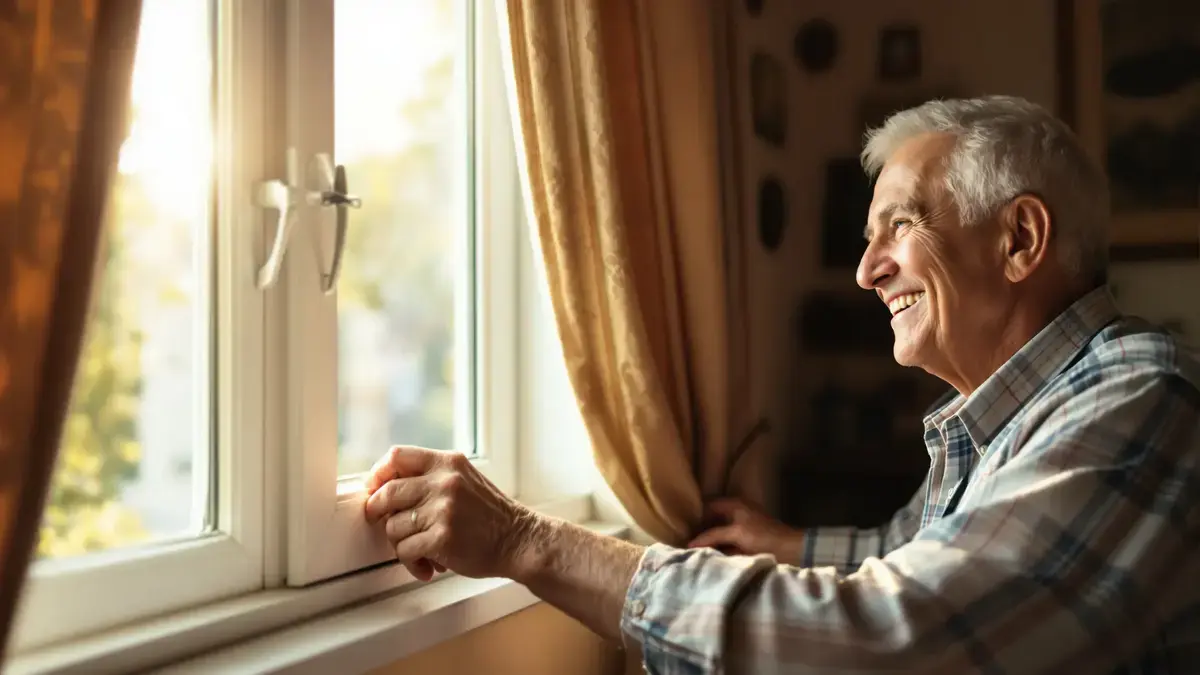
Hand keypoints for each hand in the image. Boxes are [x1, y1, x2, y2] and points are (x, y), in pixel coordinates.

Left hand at [363, 445, 535, 580]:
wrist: (518, 540)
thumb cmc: (490, 514)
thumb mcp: (464, 479)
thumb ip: (431, 477)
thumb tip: (386, 488)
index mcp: (448, 463)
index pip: (397, 456)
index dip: (379, 473)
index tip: (375, 488)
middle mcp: (444, 482)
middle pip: (387, 491)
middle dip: (378, 511)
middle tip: (383, 522)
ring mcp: (442, 510)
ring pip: (393, 527)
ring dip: (400, 544)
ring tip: (419, 550)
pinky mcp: (442, 537)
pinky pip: (405, 551)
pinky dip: (411, 562)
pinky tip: (426, 566)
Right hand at [687, 498, 804, 562]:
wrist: (790, 550)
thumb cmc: (763, 536)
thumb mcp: (736, 533)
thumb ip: (712, 536)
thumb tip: (690, 543)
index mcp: (734, 505)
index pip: (708, 505)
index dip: (695, 515)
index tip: (681, 525)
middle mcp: (735, 514)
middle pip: (711, 520)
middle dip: (698, 529)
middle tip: (682, 539)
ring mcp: (739, 528)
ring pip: (716, 533)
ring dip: (707, 540)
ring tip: (690, 549)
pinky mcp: (742, 543)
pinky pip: (724, 543)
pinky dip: (716, 548)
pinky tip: (706, 556)